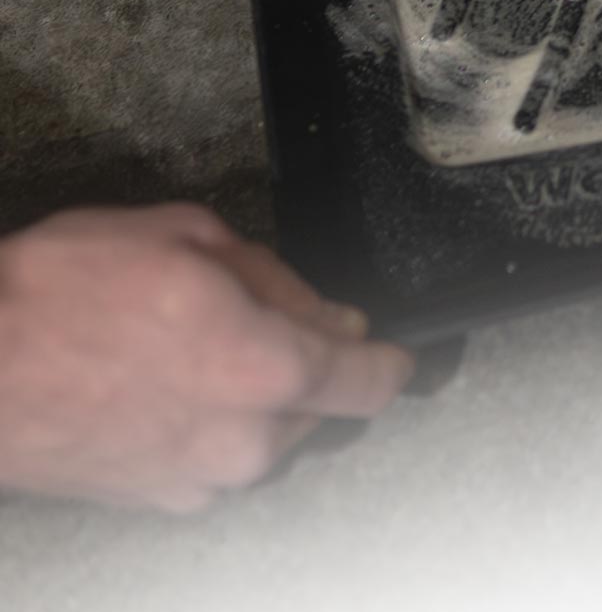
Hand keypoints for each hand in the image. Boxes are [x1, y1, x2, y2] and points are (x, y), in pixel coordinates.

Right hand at [0, 204, 413, 511]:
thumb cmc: (66, 290)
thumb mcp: (189, 239)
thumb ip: (275, 280)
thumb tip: (328, 315)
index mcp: (265, 369)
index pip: (368, 380)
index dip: (390, 361)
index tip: (392, 348)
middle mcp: (244, 441)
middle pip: (316, 402)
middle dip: (299, 358)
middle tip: (243, 313)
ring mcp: (198, 482)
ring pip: (266, 432)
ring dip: (252, 393)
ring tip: (187, 345)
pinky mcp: (156, 504)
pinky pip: (217, 459)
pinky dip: (211, 423)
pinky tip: (162, 383)